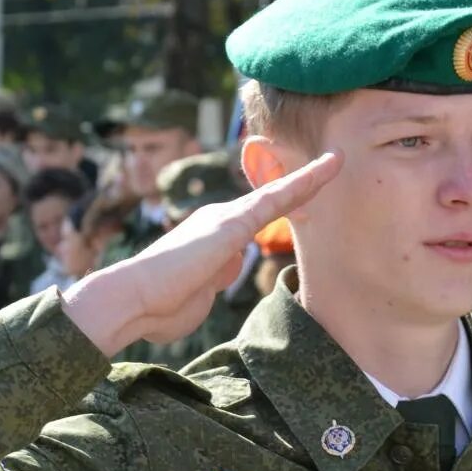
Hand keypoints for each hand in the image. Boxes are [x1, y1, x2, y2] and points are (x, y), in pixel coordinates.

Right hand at [63, 152, 341, 355]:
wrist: (133, 299)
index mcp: (209, 237)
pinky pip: (276, 200)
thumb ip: (210, 282)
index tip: (300, 201)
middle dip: (299, 189)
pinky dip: (303, 184)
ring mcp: (225, 220)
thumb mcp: (194, 296)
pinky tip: (329, 169)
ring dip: (308, 180)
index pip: (251, 220)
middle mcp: (218, 220)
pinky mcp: (233, 225)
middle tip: (332, 168)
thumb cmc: (157, 308)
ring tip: (338, 162)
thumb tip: (224, 272)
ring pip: (276, 196)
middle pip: (267, 204)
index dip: (277, 208)